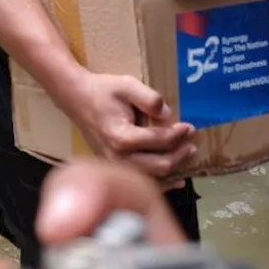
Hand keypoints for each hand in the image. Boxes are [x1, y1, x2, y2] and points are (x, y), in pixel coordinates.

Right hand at [59, 72, 195, 183]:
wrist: (77, 99)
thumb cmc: (102, 91)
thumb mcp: (127, 85)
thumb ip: (149, 98)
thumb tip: (168, 115)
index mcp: (122, 137)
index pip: (159, 141)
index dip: (178, 135)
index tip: (190, 127)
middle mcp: (117, 157)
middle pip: (159, 166)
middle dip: (179, 154)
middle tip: (191, 143)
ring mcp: (114, 166)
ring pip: (153, 179)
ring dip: (173, 169)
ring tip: (186, 156)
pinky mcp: (113, 168)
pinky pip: (141, 182)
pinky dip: (161, 183)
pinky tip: (176, 180)